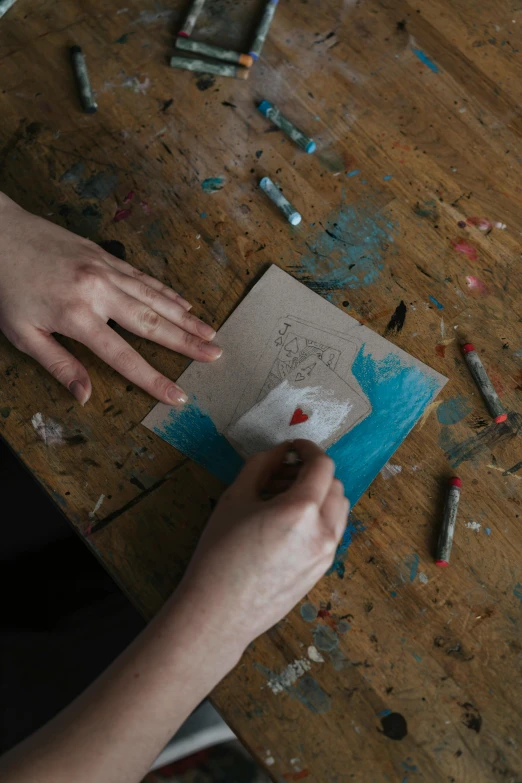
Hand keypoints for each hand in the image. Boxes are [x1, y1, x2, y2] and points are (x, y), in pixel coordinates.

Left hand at [0, 193, 220, 404]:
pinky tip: (183, 303)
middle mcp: (99, 291)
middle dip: (187, 343)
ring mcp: (105, 270)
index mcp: (76, 315)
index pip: (123, 356)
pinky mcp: (105, 256)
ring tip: (211, 333)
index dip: (153, 379)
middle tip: (215, 355)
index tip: (177, 395)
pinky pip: (143, 277)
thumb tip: (84, 395)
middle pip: (152, 323)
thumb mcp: (22, 333)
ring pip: (154, 298)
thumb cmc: (5, 285)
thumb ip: (58, 364)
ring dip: (185, 318)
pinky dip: (166, 292)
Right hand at [178, 440, 349, 651]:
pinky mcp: (322, 570)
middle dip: (312, 472)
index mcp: (301, 510)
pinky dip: (319, 517)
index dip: (308, 448)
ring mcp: (326, 554)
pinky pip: (332, 532)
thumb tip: (280, 452)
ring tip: (283, 498)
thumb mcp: (235, 498)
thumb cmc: (220, 554)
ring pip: (339, 509)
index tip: (292, 447)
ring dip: (319, 494)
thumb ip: (261, 466)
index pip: (322, 465)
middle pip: (335, 485)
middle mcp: (323, 531)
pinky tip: (287, 524)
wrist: (219, 613)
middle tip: (281, 473)